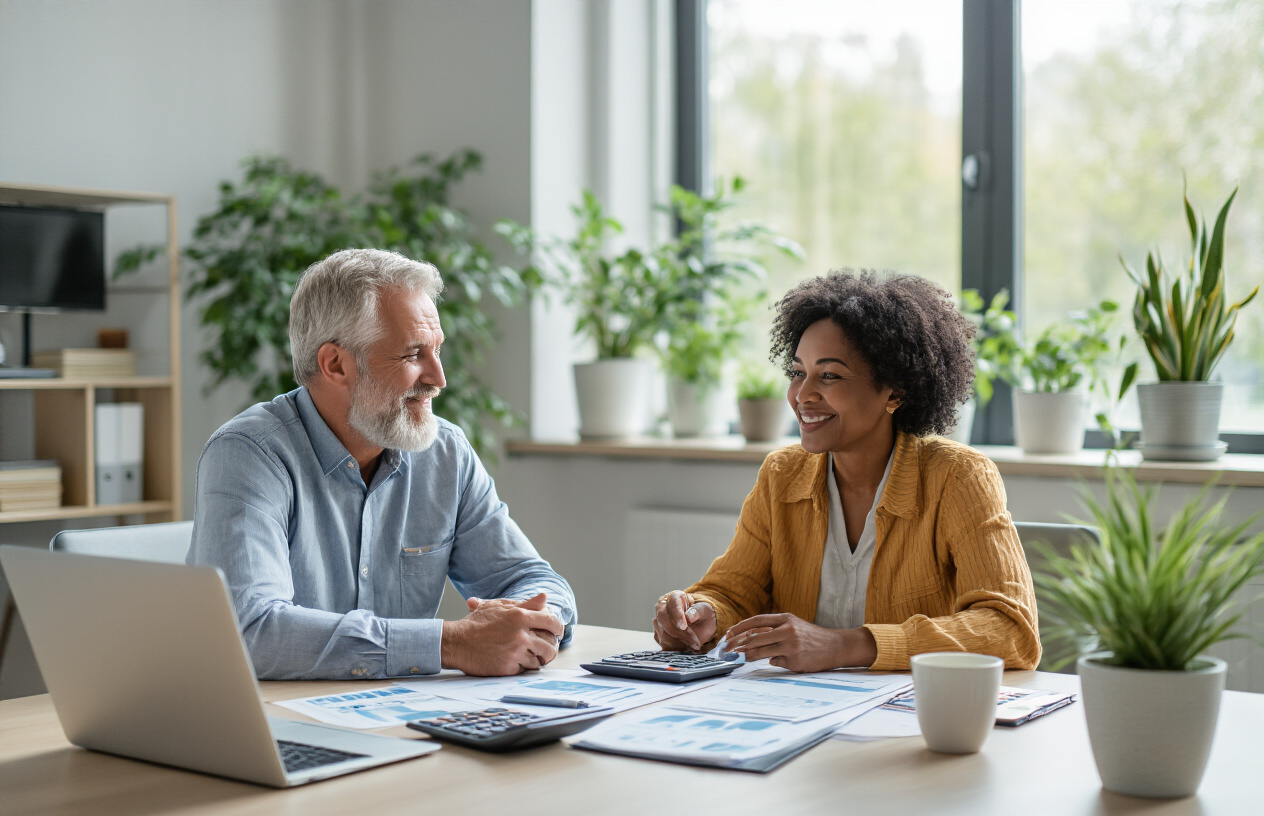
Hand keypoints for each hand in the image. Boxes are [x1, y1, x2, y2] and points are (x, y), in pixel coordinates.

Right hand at [441, 592, 563, 675]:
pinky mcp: (508, 667)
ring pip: (539, 660)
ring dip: (537, 659)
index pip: (552, 622)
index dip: (558, 628)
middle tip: (546, 650)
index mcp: (520, 616)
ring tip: (531, 656)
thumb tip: (544, 598)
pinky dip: (523, 667)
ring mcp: (515, 652)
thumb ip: (525, 604)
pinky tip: (515, 662)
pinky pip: (526, 669)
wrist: (457, 642)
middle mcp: (520, 634)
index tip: (557, 633)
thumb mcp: (499, 607)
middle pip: (550, 645)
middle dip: (550, 648)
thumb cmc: (477, 623)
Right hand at [653, 590, 715, 651]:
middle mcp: (663, 607)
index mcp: (676, 596)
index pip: (672, 602)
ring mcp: (659, 621)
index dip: (676, 614)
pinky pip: (663, 643)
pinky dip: (675, 647)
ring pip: (663, 633)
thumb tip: (689, 616)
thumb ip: (698, 612)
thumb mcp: (705, 611)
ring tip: (693, 646)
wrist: (700, 625)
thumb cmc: (702, 615)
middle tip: (694, 641)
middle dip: (679, 632)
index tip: (683, 626)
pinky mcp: (659, 634)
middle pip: (664, 618)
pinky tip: (686, 648)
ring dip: (678, 642)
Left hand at [724, 613, 876, 671]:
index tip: (729, 634)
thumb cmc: (811, 636)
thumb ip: (774, 628)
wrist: (835, 646)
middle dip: (738, 644)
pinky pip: (775, 662)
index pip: (757, 620)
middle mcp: (787, 630)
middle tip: (728, 649)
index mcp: (785, 618)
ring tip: (742, 657)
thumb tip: (750, 638)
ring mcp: (791, 646)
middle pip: (755, 637)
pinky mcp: (794, 660)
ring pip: (761, 651)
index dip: (740, 627)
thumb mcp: (793, 625)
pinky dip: (772, 661)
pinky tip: (776, 660)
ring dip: (749, 655)